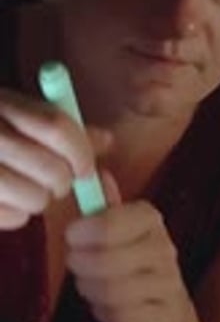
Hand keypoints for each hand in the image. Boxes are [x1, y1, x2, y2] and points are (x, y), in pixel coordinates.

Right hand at [0, 88, 110, 229]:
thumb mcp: (16, 115)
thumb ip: (61, 126)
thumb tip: (106, 141)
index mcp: (2, 104)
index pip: (55, 126)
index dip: (80, 151)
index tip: (84, 167)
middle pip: (50, 168)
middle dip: (62, 182)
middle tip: (55, 182)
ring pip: (34, 198)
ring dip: (38, 199)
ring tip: (25, 189)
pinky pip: (12, 218)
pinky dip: (16, 215)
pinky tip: (5, 200)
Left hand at [65, 172, 188, 321]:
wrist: (166, 306)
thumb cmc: (131, 260)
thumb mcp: (117, 228)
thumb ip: (103, 205)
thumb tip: (96, 174)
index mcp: (149, 218)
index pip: (109, 224)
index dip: (81, 233)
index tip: (71, 237)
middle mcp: (165, 248)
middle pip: (105, 261)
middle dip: (80, 266)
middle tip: (75, 264)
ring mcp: (171, 283)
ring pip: (112, 291)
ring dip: (90, 290)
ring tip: (89, 284)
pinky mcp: (170, 315)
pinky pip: (122, 316)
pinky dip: (105, 313)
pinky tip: (106, 306)